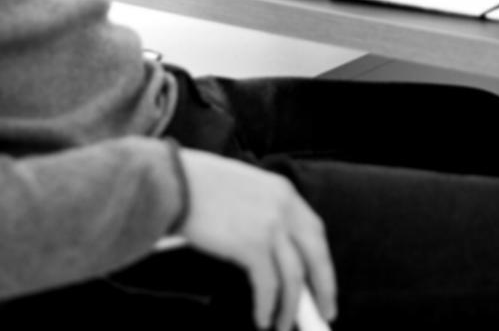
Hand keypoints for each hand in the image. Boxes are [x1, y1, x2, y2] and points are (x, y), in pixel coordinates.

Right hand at [176, 147, 337, 329]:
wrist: (173, 181)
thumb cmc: (197, 185)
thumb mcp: (245, 189)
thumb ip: (264, 211)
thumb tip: (274, 252)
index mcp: (284, 192)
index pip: (315, 232)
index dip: (321, 261)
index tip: (323, 283)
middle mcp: (284, 208)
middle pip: (315, 256)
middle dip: (323, 289)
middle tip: (325, 314)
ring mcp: (270, 227)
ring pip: (293, 277)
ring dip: (290, 308)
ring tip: (283, 326)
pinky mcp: (251, 246)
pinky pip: (268, 286)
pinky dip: (268, 307)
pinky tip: (262, 320)